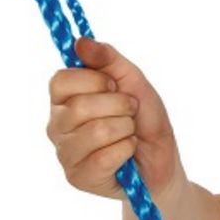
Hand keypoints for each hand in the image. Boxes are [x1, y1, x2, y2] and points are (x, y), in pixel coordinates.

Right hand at [47, 37, 183, 199]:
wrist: (162, 160)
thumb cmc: (144, 120)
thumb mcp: (133, 81)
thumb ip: (108, 59)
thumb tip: (80, 42)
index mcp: (63, 99)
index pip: (61, 80)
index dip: (95, 80)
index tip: (115, 86)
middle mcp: (57, 125)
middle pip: (80, 106)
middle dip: (120, 106)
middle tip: (130, 113)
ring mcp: (65, 153)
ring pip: (95, 131)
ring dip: (126, 129)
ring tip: (129, 133)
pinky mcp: (78, 177)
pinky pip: (104, 157)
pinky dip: (126, 150)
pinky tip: (127, 153)